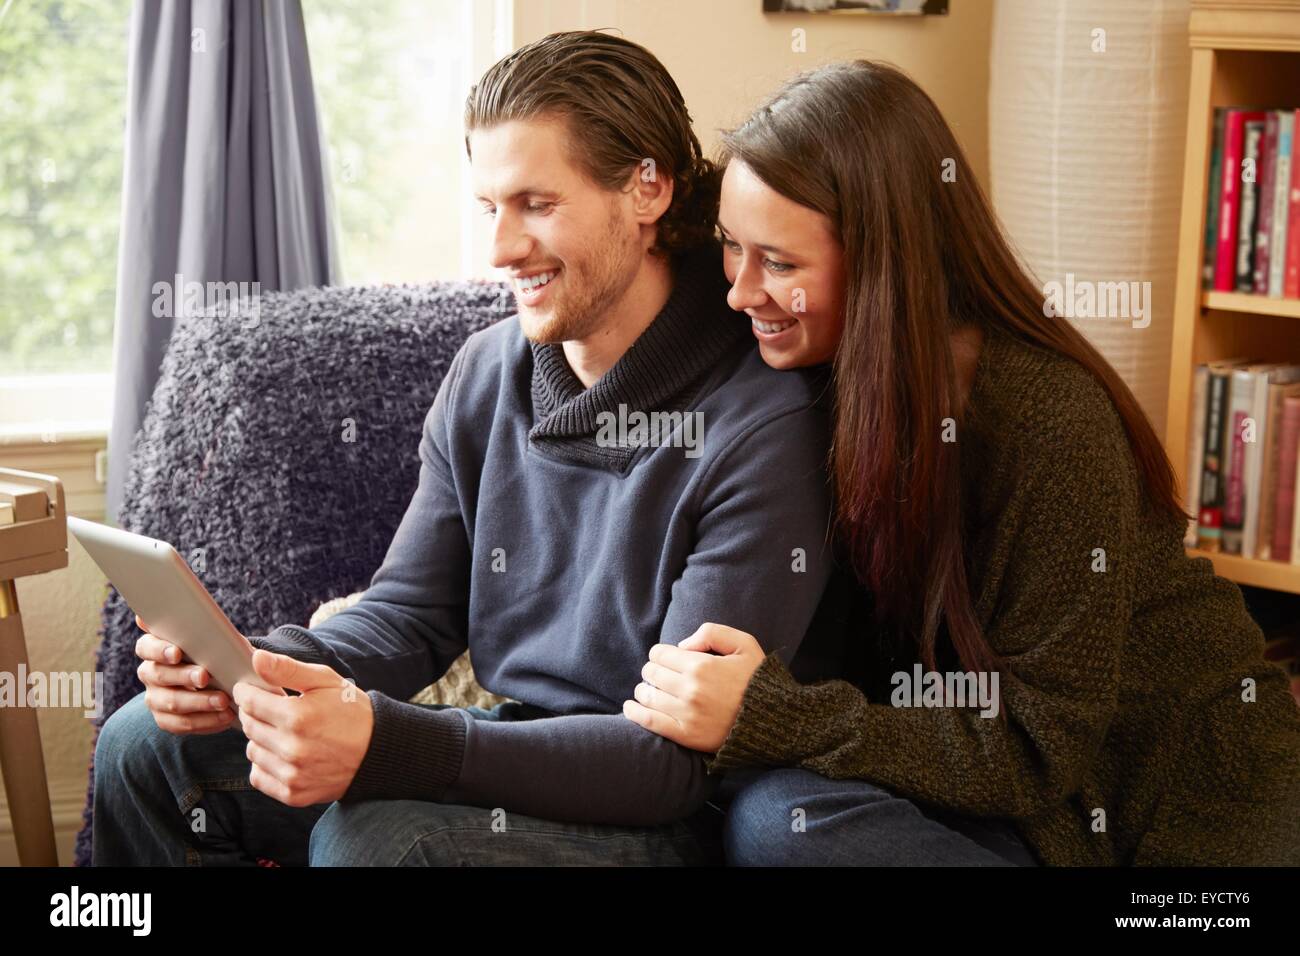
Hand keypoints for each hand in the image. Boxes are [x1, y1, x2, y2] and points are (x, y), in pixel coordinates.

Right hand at [134, 613, 238, 734]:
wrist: (224, 680)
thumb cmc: (217, 652)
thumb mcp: (215, 639)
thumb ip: (206, 630)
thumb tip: (208, 621)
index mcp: (155, 647)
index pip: (147, 646)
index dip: (159, 650)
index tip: (177, 653)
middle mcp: (149, 672)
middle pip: (159, 675)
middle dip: (183, 676)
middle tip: (205, 676)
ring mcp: (154, 697)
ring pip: (170, 702)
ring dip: (198, 702)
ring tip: (223, 700)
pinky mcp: (164, 719)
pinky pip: (180, 724)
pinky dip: (205, 721)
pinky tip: (224, 717)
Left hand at [232, 650, 373, 806]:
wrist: (377, 751)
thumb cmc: (352, 711)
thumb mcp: (325, 681)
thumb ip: (288, 669)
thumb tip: (256, 658)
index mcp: (298, 717)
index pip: (249, 702)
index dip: (247, 692)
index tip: (251, 689)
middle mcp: (292, 748)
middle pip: (248, 727)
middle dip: (255, 713)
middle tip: (273, 709)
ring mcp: (292, 774)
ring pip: (252, 752)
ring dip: (261, 739)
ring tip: (283, 732)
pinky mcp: (293, 794)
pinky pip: (259, 777)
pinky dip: (265, 764)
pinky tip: (283, 754)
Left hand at [621, 622, 765, 751]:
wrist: (773, 721)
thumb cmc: (757, 680)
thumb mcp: (744, 643)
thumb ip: (712, 633)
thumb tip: (681, 645)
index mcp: (701, 665)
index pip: (659, 654)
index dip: (661, 654)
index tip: (669, 659)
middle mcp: (690, 689)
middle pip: (650, 673)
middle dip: (653, 671)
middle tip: (662, 675)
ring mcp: (686, 714)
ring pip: (647, 695)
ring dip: (645, 690)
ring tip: (652, 690)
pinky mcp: (686, 735)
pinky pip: (649, 722)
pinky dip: (635, 712)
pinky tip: (631, 707)